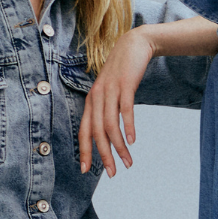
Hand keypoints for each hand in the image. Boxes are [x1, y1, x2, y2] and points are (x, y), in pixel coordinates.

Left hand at [79, 29, 155, 176]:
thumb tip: (108, 135)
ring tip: (128, 162)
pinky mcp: (125, 84)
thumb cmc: (122, 73)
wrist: (133, 45)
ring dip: (119, 147)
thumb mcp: (110, 92)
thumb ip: (106, 111)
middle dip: (104, 155)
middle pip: (96, 132)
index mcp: (91, 101)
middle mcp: (96, 97)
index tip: (85, 171)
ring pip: (110, 125)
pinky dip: (128, 126)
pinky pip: (125, 110)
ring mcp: (110, 90)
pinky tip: (132, 140)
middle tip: (113, 173)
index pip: (83, 131)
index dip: (84, 151)